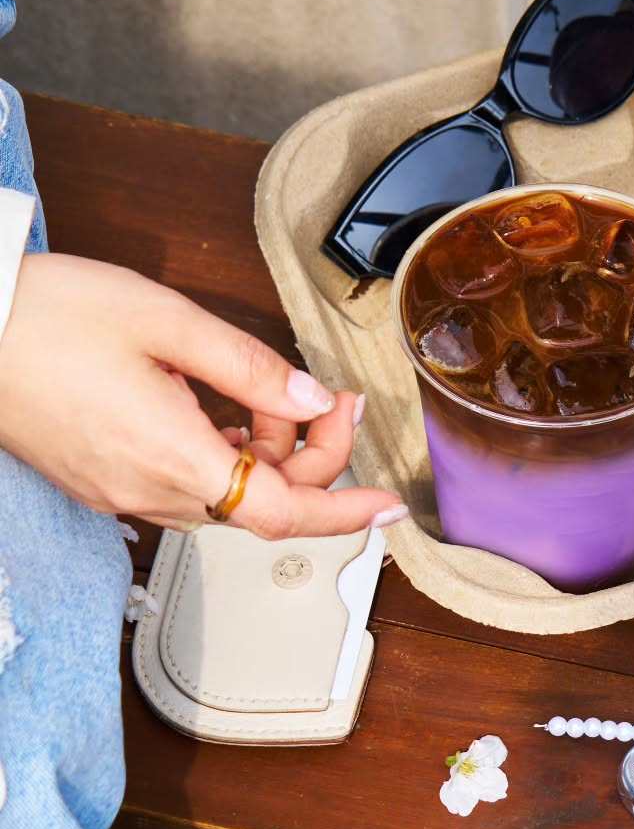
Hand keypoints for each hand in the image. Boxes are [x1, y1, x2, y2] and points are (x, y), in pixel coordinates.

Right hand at [0, 255, 406, 537]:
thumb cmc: (50, 315)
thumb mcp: (168, 322)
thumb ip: (251, 367)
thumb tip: (313, 400)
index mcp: (170, 457)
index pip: (281, 513)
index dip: (344, 512)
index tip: (388, 501)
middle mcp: (145, 490)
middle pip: (261, 503)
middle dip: (313, 455)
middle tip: (336, 396)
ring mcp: (119, 491)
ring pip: (226, 496)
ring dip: (269, 454)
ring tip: (282, 391)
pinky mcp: (102, 478)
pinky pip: (187, 485)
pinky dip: (227, 456)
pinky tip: (233, 411)